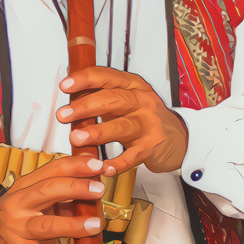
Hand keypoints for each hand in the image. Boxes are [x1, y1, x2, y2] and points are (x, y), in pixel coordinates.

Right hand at [0, 154, 104, 243]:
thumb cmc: (24, 220)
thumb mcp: (39, 202)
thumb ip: (63, 194)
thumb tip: (95, 186)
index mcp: (26, 186)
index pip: (52, 169)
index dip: (76, 165)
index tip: (98, 165)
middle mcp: (18, 203)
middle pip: (47, 190)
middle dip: (76, 188)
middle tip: (99, 190)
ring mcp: (16, 227)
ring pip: (46, 224)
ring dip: (72, 225)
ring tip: (94, 225)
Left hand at [57, 67, 188, 175]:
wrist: (179, 138)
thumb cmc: (145, 117)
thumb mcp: (126, 100)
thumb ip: (101, 97)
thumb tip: (69, 95)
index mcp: (133, 85)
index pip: (107, 76)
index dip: (85, 79)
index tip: (65, 85)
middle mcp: (142, 102)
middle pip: (113, 99)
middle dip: (86, 106)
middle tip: (64, 115)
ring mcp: (149, 125)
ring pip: (122, 126)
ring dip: (98, 132)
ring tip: (77, 138)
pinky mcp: (152, 147)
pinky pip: (132, 156)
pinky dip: (117, 163)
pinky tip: (103, 167)